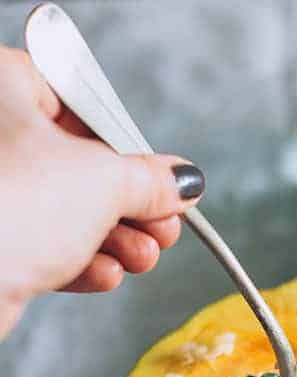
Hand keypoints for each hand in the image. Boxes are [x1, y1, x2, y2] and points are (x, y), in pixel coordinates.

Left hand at [0, 46, 205, 337]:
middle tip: (163, 227)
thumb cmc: (15, 206)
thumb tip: (183, 181)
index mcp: (4, 86)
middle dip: (130, 207)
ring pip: (63, 211)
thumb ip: (150, 181)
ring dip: (114, 241)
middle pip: (78, 166)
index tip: (161, 179)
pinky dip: (79, 260)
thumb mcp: (103, 182)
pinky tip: (107, 274)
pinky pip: (41, 244)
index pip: (81, 105)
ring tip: (144, 258)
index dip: (128, 147)